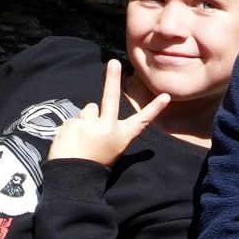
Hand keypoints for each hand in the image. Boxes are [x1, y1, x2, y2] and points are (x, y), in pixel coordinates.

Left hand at [49, 61, 171, 165]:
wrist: (73, 177)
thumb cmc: (94, 163)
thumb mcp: (111, 149)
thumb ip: (107, 128)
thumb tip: (96, 109)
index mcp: (121, 136)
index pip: (141, 121)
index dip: (154, 108)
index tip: (166, 96)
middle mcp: (109, 128)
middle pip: (111, 97)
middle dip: (113, 77)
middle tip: (113, 62)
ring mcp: (91, 125)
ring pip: (88, 110)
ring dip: (86, 120)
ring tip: (82, 139)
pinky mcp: (75, 123)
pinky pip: (75, 119)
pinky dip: (73, 128)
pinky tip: (73, 141)